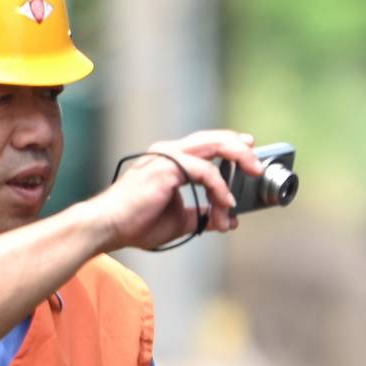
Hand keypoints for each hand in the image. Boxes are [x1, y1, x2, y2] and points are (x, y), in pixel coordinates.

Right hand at [93, 130, 270, 253]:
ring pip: (214, 146)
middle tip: (257, 166)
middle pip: (213, 138)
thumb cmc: (135, 223)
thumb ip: (203, 216)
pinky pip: (206, 172)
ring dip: (236, 166)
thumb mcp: (180, 220)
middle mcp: (169, 152)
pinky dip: (220, 189)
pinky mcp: (168, 167)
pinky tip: (225, 204)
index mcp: (169, 160)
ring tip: (244, 189)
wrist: (108, 227)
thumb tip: (229, 221)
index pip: (207, 144)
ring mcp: (167, 156)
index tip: (250, 157)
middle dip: (240, 149)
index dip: (231, 147)